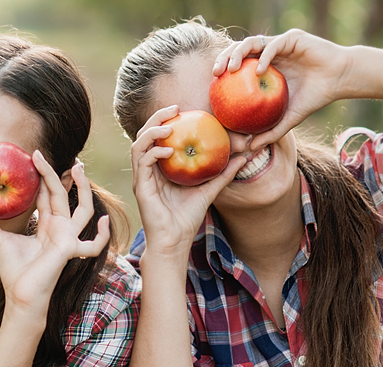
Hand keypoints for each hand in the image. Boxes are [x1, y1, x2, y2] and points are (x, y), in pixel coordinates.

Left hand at [0, 151, 109, 319]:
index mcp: (48, 225)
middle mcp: (61, 229)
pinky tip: (103, 222)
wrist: (20, 295)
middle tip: (42, 153)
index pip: (47, 195)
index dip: (42, 176)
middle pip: (62, 194)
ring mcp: (68, 238)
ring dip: (83, 188)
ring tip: (78, 168)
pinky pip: (93, 245)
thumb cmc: (15, 272)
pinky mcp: (69, 250)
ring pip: (83, 209)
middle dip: (55, 173)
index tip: (34, 156)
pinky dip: (102, 236)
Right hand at [131, 105, 246, 260]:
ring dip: (152, 131)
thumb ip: (223, 174)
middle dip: (157, 117)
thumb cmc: (188, 219)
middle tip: (175, 108)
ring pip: (138, 144)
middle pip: (145, 135)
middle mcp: (148, 170)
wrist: (174, 242)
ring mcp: (142, 178)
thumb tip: (243, 157)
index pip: (159, 137)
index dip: (167, 120)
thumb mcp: (210, 191)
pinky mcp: (141, 187)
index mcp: (160, 168)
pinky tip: (167, 150)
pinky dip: (153, 152)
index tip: (183, 109)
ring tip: (169, 125)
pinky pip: (142, 162)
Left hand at [213, 30, 352, 151]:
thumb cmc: (315, 97)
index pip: (237, 63)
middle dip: (223, 58)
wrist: (340, 80)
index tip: (213, 85)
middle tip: (216, 74)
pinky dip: (264, 57)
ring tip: (231, 69)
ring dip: (237, 53)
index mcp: (265, 66)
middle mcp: (269, 52)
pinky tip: (258, 71)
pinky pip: (272, 46)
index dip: (223, 69)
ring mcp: (279, 44)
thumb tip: (250, 149)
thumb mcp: (289, 118)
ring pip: (252, 42)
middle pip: (239, 50)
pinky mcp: (292, 38)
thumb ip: (270, 131)